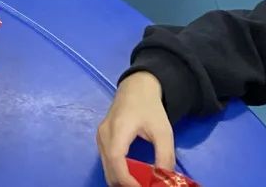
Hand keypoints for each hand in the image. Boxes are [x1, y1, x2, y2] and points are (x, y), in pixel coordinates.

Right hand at [97, 72, 175, 186]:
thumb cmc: (149, 108)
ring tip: (140, 184)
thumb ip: (165, 156)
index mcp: (118, 129)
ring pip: (106, 167)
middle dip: (124, 184)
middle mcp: (104, 134)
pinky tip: (132, 176)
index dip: (126, 179)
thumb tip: (164, 179)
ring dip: (121, 180)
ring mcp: (100, 137)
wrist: (136, 88)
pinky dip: (118, 173)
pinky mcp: (101, 139)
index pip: (115, 158)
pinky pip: (106, 162)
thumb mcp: (164, 131)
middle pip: (108, 168)